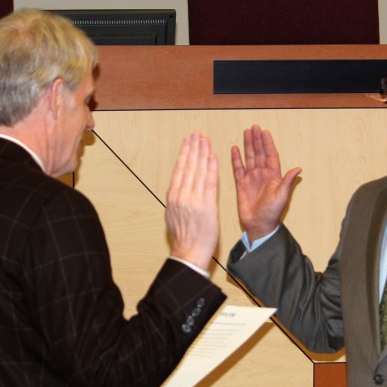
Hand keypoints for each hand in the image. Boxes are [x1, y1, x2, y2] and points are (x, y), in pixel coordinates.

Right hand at [166, 132, 218, 269]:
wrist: (189, 252)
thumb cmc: (183, 237)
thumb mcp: (173, 215)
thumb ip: (177, 198)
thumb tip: (178, 187)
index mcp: (173, 196)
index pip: (179, 169)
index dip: (184, 153)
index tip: (187, 141)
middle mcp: (181, 195)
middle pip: (188, 166)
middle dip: (193, 148)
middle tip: (197, 134)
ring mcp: (193, 199)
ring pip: (198, 171)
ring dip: (202, 153)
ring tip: (205, 140)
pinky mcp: (206, 206)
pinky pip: (209, 183)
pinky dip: (211, 169)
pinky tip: (213, 157)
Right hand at [231, 125, 301, 240]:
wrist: (258, 225)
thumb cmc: (272, 212)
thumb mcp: (282, 195)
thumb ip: (288, 181)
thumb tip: (298, 168)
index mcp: (273, 176)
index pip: (271, 156)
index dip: (268, 144)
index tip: (265, 132)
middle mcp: (262, 175)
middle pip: (259, 153)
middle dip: (257, 140)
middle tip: (254, 127)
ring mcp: (251, 179)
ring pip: (249, 158)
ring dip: (248, 146)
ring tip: (245, 133)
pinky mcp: (241, 185)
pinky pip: (238, 169)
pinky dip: (236, 159)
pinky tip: (234, 149)